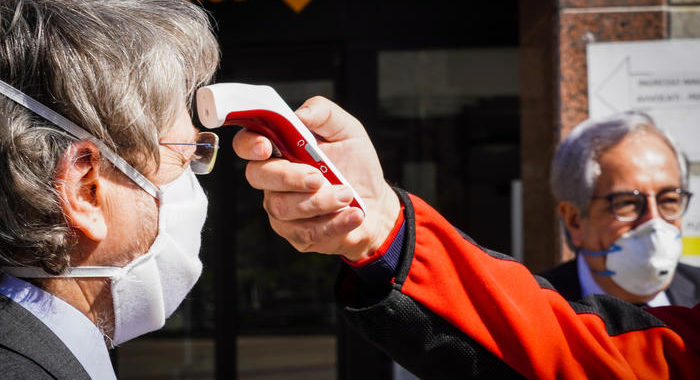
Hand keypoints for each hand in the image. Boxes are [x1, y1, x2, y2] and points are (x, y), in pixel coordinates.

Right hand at [232, 96, 399, 260]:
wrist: (377, 202)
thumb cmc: (356, 164)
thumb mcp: (347, 130)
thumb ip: (323, 113)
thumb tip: (299, 115)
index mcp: (280, 150)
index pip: (247, 144)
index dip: (249, 145)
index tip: (266, 147)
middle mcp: (273, 180)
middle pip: (258, 176)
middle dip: (290, 177)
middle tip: (319, 178)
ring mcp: (282, 210)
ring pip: (283, 208)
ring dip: (321, 201)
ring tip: (347, 195)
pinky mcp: (297, 235)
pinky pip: (305, 232)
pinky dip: (334, 222)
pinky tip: (352, 214)